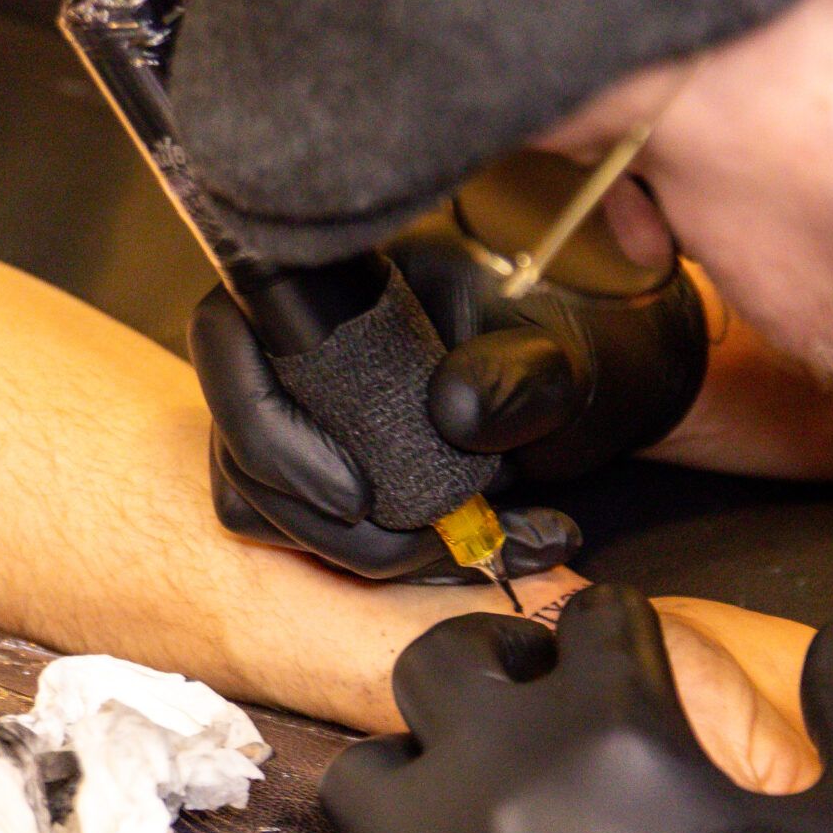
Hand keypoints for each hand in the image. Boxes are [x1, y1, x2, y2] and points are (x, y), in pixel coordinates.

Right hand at [192, 213, 707, 583]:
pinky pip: (299, 528)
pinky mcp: (317, 463)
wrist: (606, 386)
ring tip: (467, 552)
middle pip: (238, 440)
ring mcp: (297, 403)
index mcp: (333, 273)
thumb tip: (453, 412)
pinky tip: (456, 557)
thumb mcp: (566, 360)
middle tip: (428, 546)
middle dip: (324, 518)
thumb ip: (520, 378)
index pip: (226, 332)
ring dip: (355, 550)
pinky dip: (371, 559)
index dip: (264, 424)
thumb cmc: (582, 347)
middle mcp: (293, 337)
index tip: (357, 498)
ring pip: (260, 499)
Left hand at [308, 585, 832, 832]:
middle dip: (488, 669)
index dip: (612, 633)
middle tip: (528, 709)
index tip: (619, 661)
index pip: (588, 617)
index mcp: (612, 725)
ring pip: (366, 770)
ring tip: (468, 811)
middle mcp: (495, 775)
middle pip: (438, 661)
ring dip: (416, 776)